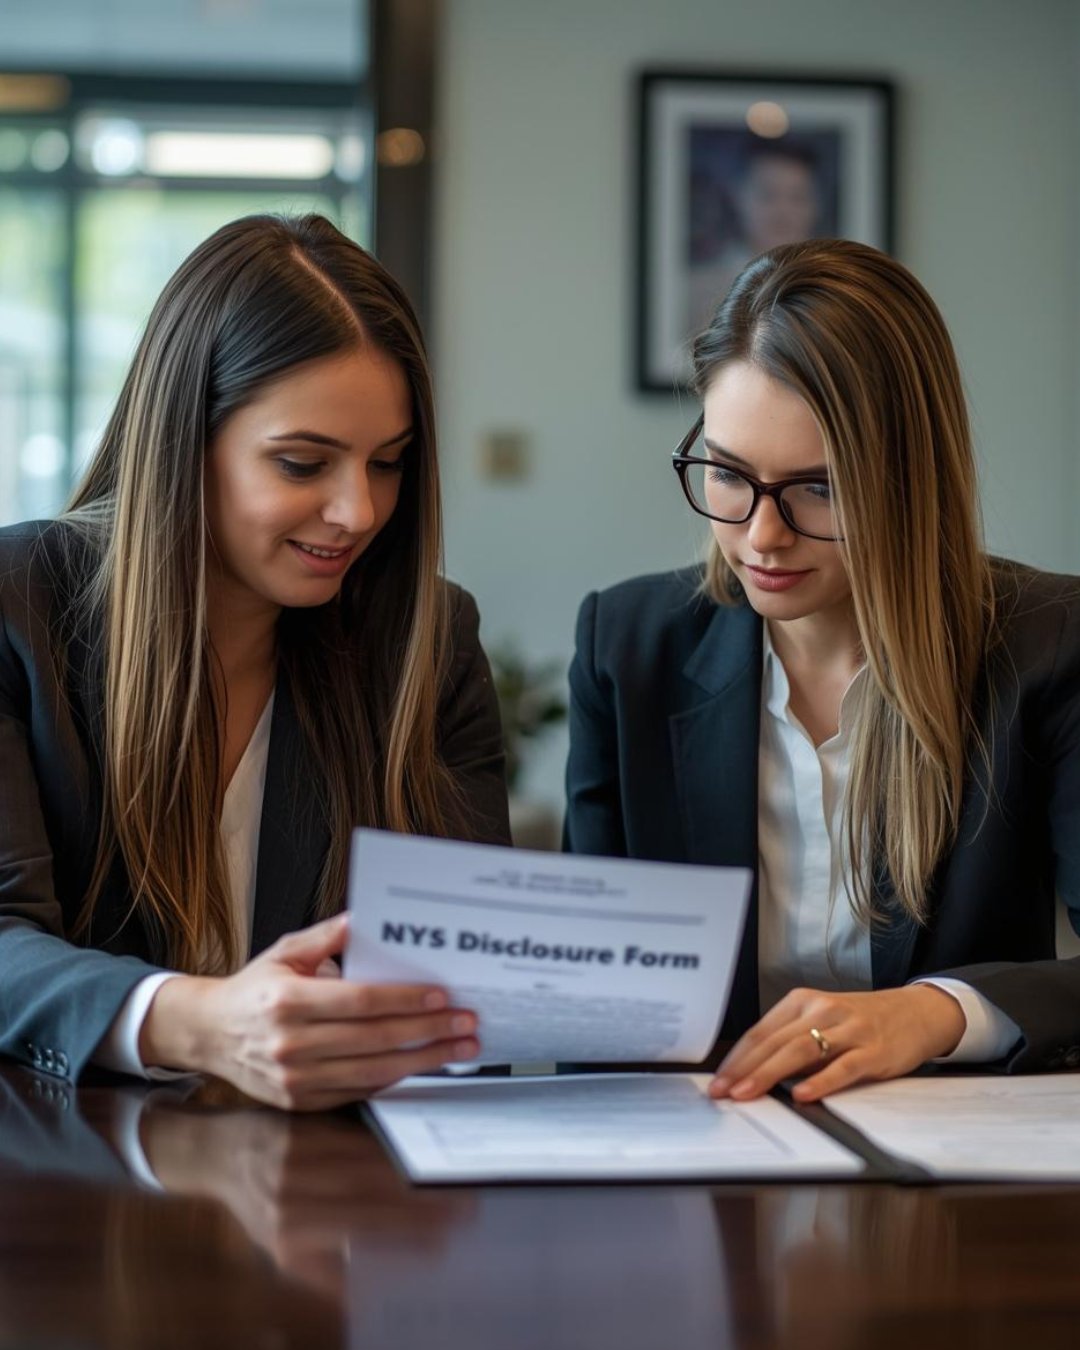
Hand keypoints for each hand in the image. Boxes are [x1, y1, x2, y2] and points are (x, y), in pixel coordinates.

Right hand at [139, 913, 479, 1109]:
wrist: (210, 1035)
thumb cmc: (254, 988)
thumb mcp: (285, 951)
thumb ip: (327, 936)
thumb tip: (365, 919)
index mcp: (286, 1002)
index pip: (359, 1002)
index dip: (404, 999)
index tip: (441, 995)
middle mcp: (290, 1044)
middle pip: (374, 1039)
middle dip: (428, 1030)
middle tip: (466, 1022)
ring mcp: (295, 1079)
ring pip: (373, 1072)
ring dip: (424, 1060)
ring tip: (460, 1047)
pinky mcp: (301, 1102)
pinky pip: (359, 1091)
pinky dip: (395, 1077)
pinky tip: (424, 1063)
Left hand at [708, 984, 965, 1103]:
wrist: (916, 1013)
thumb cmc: (861, 1022)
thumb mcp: (822, 1022)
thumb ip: (791, 1042)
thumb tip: (751, 1073)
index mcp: (803, 1002)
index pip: (761, 1032)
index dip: (736, 1057)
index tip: (717, 1081)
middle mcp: (822, 1010)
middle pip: (775, 1041)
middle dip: (744, 1068)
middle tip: (722, 1092)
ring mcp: (848, 1029)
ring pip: (801, 1051)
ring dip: (770, 1073)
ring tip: (748, 1093)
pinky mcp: (873, 1050)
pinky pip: (843, 1067)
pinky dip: (821, 1081)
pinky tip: (802, 1095)